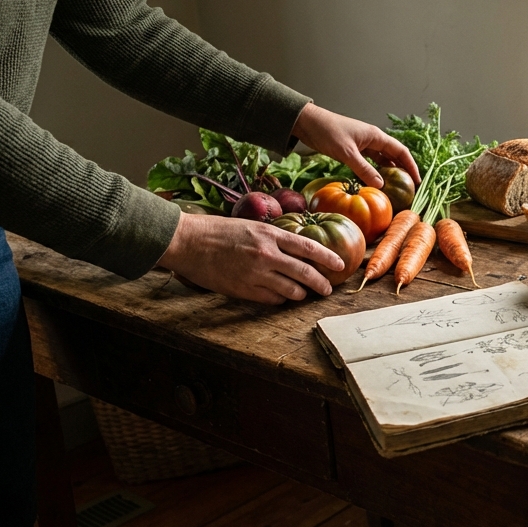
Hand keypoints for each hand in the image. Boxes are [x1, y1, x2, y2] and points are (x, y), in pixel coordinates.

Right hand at [157, 212, 344, 303]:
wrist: (188, 241)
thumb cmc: (216, 231)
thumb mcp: (251, 226)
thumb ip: (273, 238)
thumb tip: (295, 249)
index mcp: (270, 234)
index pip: (309, 246)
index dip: (328, 257)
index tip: (340, 265)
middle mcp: (267, 254)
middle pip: (305, 273)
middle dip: (321, 284)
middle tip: (326, 289)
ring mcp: (256, 273)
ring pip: (291, 291)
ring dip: (300, 294)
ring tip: (301, 294)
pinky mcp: (244, 289)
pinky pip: (272, 300)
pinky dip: (279, 299)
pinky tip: (278, 296)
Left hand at [291, 103, 420, 188]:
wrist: (307, 122)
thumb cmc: (327, 132)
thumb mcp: (347, 153)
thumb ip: (364, 169)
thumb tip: (381, 185)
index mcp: (376, 136)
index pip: (401, 151)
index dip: (411, 166)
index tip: (417, 181)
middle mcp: (373, 139)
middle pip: (394, 156)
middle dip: (403, 170)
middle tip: (409, 187)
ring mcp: (363, 144)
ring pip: (382, 160)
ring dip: (389, 172)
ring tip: (395, 188)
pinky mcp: (354, 150)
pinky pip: (370, 162)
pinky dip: (374, 172)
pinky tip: (375, 182)